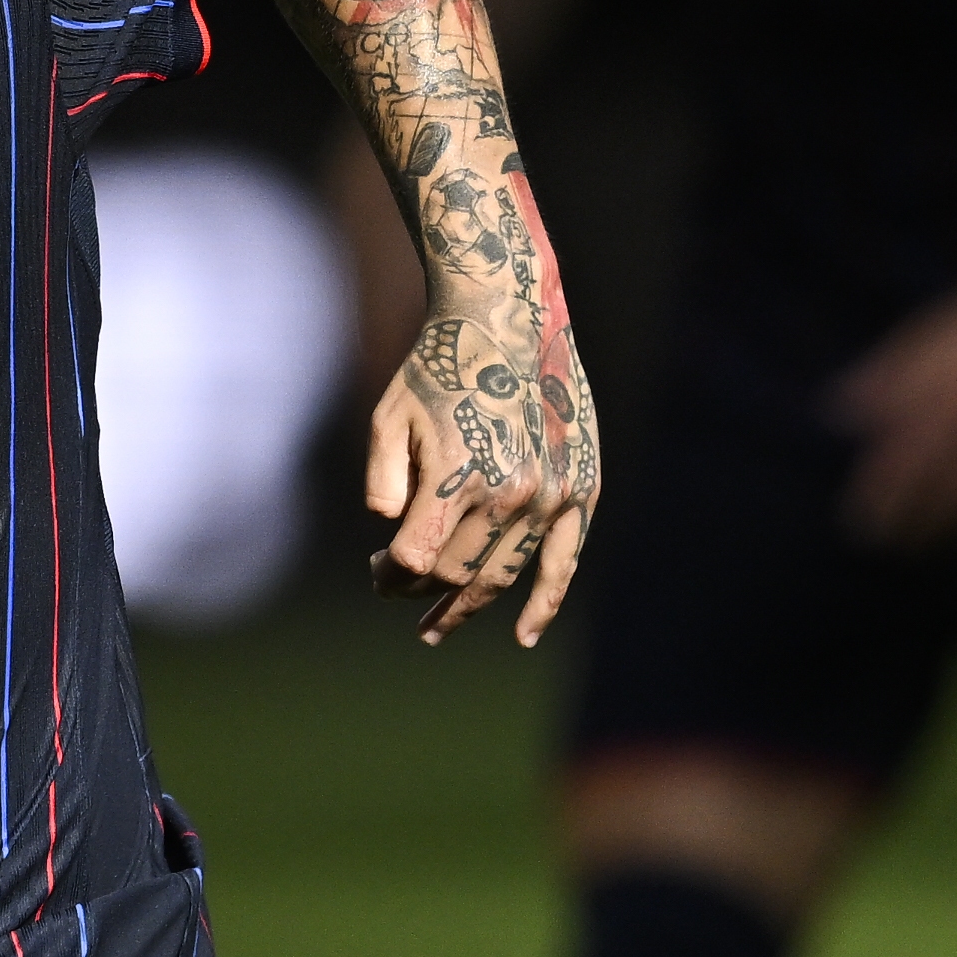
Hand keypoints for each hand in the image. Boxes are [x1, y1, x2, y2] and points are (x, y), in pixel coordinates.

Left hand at [363, 293, 602, 647]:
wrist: (507, 320)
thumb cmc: (436, 370)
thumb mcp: (387, 421)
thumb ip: (383, 486)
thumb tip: (394, 536)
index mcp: (458, 478)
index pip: (415, 561)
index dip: (388, 576)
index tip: (376, 571)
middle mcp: (509, 494)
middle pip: (456, 574)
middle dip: (418, 588)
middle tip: (395, 588)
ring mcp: (550, 496)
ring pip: (501, 576)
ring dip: (466, 607)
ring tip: (434, 627)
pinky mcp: (580, 490)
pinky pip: (564, 562)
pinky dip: (544, 603)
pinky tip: (523, 635)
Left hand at [832, 275, 956, 545]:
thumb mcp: (927, 335)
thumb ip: (884, 376)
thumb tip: (836, 414)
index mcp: (949, 384)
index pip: (902, 457)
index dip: (877, 497)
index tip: (858, 522)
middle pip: (939, 486)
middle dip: (908, 524)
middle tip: (885, 546)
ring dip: (950, 530)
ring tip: (926, 546)